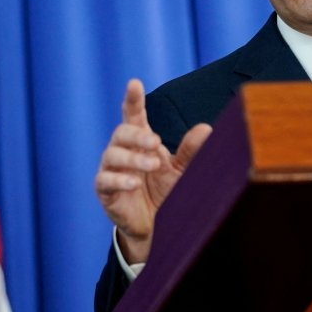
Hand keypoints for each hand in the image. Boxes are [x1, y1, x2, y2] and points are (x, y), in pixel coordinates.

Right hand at [94, 79, 211, 263]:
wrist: (157, 228)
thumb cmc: (167, 193)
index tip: (134, 83)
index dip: (133, 99)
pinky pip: (105, 180)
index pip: (133, 115)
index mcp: (140, 141)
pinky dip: (119, 180)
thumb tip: (206, 128)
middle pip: (121, 132)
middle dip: (137, 135)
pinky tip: (134, 184)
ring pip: (112, 154)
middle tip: (155, 142)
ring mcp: (111, 170)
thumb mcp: (182, 170)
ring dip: (132, 158)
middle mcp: (122, 151)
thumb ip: (191, 151)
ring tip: (152, 165)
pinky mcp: (105, 191)